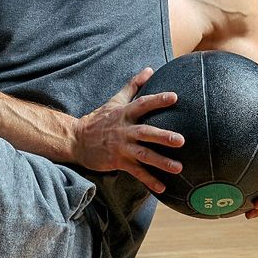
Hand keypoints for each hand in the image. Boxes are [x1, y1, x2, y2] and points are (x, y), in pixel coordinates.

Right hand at [74, 67, 185, 192]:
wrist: (77, 140)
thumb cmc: (99, 120)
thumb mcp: (115, 101)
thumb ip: (133, 86)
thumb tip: (150, 69)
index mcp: (124, 114)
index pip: (142, 104)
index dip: (158, 100)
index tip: (175, 97)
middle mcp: (123, 130)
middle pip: (145, 132)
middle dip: (162, 136)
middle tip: (181, 140)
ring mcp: (121, 147)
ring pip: (143, 155)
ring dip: (161, 161)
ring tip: (178, 168)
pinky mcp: (117, 161)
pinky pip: (136, 172)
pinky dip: (149, 180)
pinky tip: (162, 187)